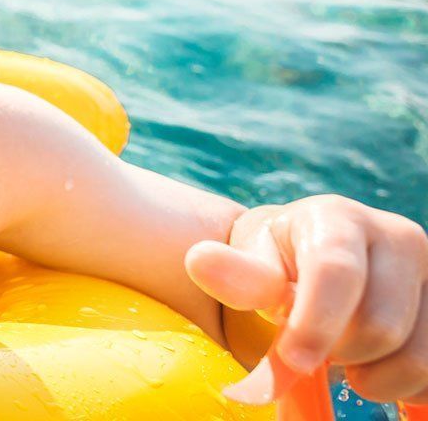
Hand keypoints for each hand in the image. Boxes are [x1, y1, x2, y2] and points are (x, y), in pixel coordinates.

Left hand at [187, 196, 427, 406]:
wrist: (308, 262)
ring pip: (417, 356)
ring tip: (344, 362)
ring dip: (373, 379)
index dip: (315, 324)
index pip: (336, 271)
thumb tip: (200, 261)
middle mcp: (398, 238)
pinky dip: (404, 387)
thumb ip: (236, 273)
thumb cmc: (275, 262)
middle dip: (338, 353)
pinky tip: (376, 372)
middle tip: (312, 350)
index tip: (293, 361)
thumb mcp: (250, 262)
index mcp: (340, 219)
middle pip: (379, 325)